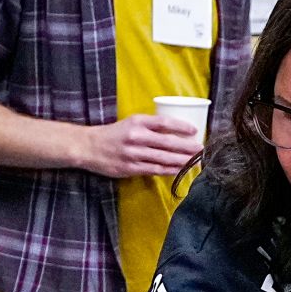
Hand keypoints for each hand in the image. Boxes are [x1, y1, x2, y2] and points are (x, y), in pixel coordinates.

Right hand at [78, 113, 201, 179]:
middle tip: (201, 149)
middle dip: (187, 147)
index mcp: (137, 122)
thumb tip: (173, 132)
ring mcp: (133, 154)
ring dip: (181, 160)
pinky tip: (179, 170)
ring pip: (163, 158)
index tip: (194, 131)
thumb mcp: (130, 123)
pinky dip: (169, 170)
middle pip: (167, 142)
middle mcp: (136, 137)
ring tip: (195, 161)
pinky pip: (154, 169)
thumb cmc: (112, 135)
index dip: (181, 126)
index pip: (164, 123)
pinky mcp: (130, 168)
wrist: (88, 147)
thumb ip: (149, 126)